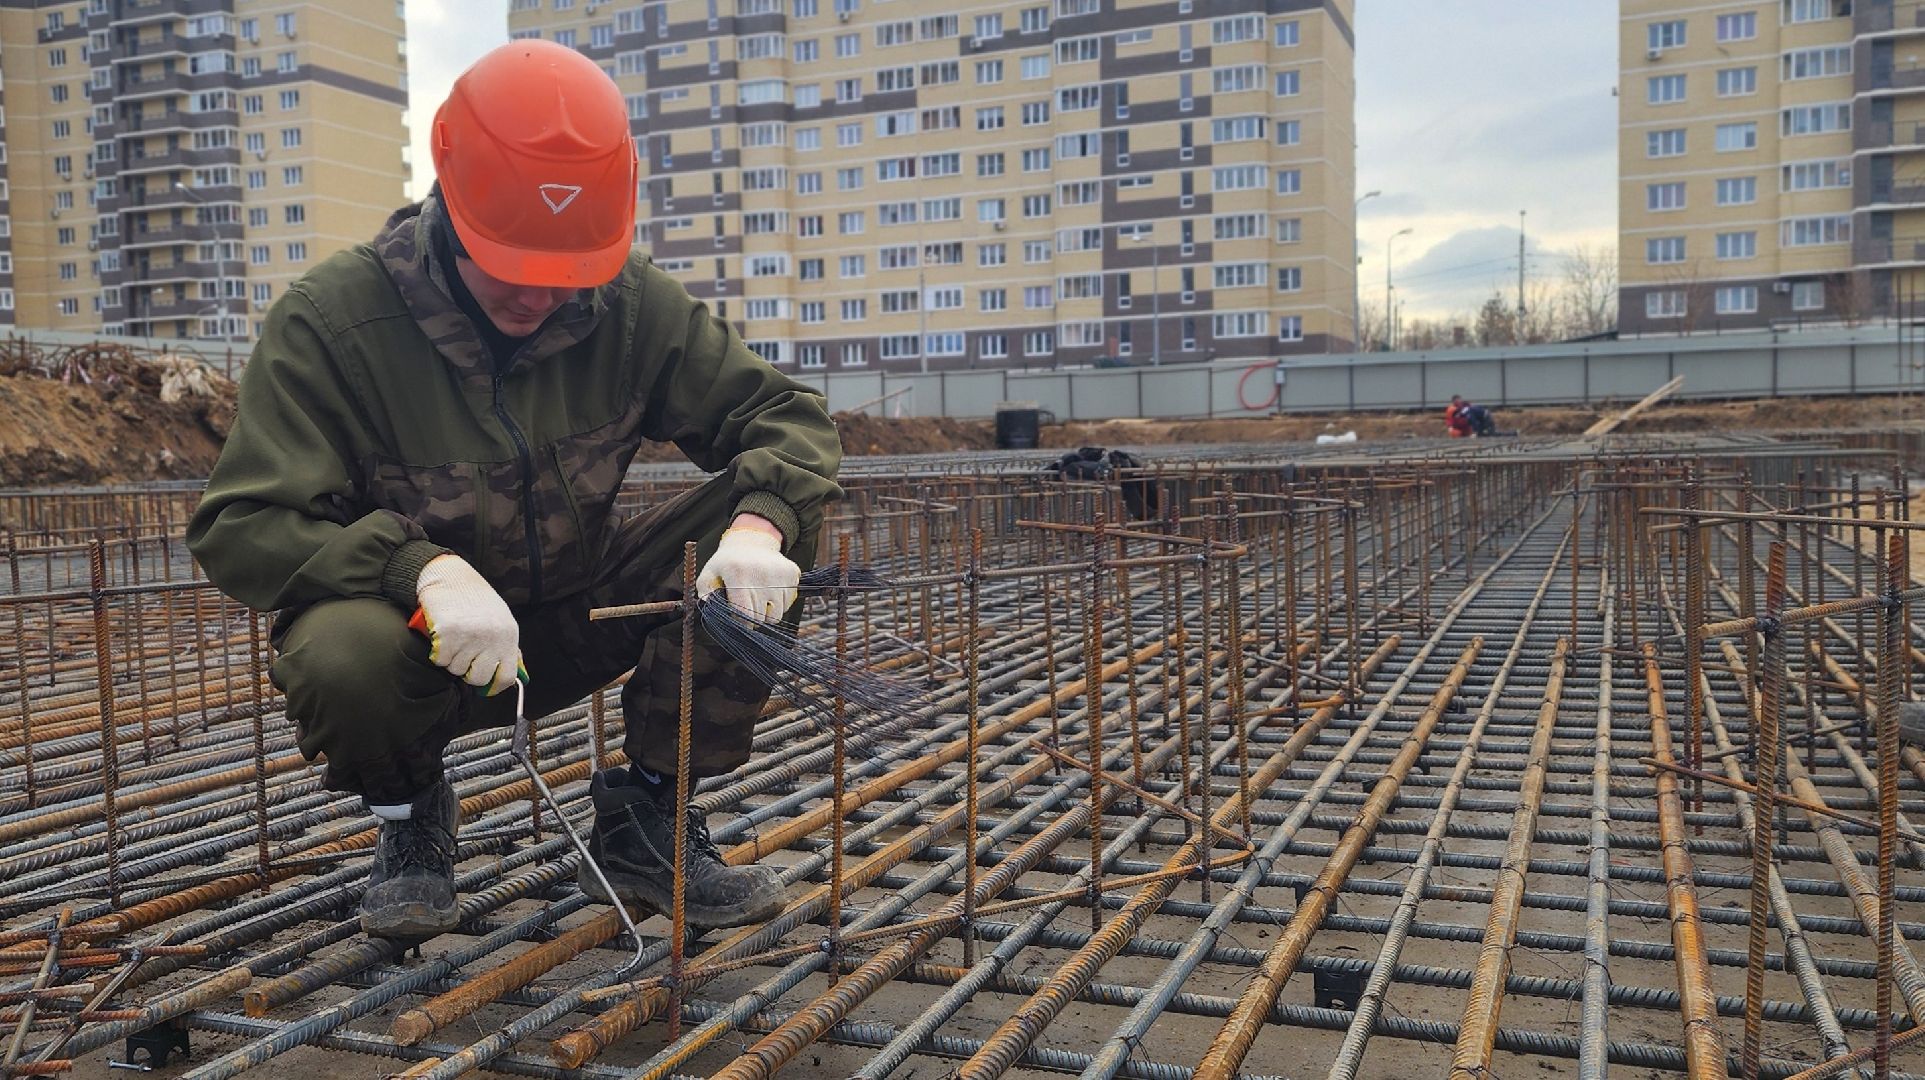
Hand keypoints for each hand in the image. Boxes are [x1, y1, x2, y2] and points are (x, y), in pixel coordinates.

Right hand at [413, 554, 522, 694]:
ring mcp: (470, 637)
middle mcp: (491, 638)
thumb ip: (505, 647)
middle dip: (468, 672)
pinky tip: (442, 637)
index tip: (485, 687)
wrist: (450, 576)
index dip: (494, 686)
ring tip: (453, 639)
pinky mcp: (448, 634)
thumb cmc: (474, 599)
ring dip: (451, 659)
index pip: (506, 676)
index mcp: (508, 636)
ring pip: (456, 669)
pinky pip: (440, 660)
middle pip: (478, 678)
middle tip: (463, 656)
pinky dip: (438, 653)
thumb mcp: (500, 620)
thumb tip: (514, 675)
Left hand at [697, 522, 798, 620]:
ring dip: (767, 612)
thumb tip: (710, 607)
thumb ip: (705, 592)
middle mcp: (762, 574)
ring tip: (758, 598)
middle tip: (747, 605)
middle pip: (762, 618)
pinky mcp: (793, 574)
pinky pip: (788, 603)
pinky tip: (770, 590)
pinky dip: (779, 603)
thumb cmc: (728, 563)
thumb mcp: (709, 574)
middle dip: (753, 617)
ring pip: (777, 615)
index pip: (745, 615)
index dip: (740, 621)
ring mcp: (780, 574)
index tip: (737, 616)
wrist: (752, 541)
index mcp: (738, 574)